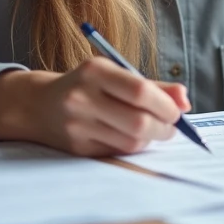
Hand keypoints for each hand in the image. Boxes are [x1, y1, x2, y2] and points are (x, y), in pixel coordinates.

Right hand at [0, 57, 190, 156]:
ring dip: (151, 139)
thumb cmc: (87, 86)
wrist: (38, 105)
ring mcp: (77, 125)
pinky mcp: (76, 147)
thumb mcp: (115, 74)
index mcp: (94, 71)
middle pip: (138, 121)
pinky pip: (117, 152)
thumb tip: (186, 100)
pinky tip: (131, 137)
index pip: (139, 90)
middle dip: (164, 128)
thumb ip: (152, 86)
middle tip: (171, 127)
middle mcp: (82, 97)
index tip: (178, 111)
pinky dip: (132, 146)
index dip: (165, 104)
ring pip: (130, 141)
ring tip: (153, 130)